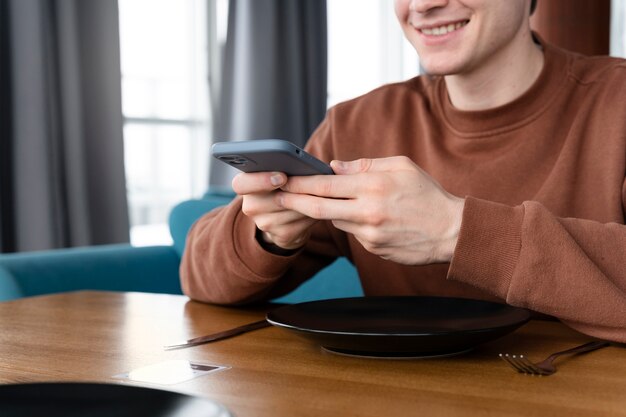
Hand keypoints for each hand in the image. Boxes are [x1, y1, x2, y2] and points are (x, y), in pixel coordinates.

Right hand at [231, 171, 316, 249]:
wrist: (282, 218)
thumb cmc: (283, 186)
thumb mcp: (276, 174)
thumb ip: (282, 166)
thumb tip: (302, 166)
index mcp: (245, 186)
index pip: (241, 184)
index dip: (261, 180)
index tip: (282, 177)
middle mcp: (251, 206)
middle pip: (274, 200)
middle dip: (296, 191)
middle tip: (312, 184)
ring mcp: (265, 224)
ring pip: (292, 210)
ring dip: (309, 201)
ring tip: (320, 191)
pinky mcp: (281, 236)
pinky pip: (302, 223)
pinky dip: (313, 213)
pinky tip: (320, 205)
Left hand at [278, 157, 464, 264]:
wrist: (451, 232)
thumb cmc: (427, 194)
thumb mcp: (401, 166)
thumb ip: (364, 165)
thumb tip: (334, 166)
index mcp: (373, 186)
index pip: (325, 185)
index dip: (300, 183)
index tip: (283, 179)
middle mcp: (368, 211)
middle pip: (319, 208)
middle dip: (294, 201)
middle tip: (277, 196)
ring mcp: (369, 233)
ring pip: (334, 221)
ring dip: (324, 211)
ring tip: (315, 200)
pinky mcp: (373, 248)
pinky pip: (352, 233)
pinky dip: (350, 222)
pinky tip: (361, 215)